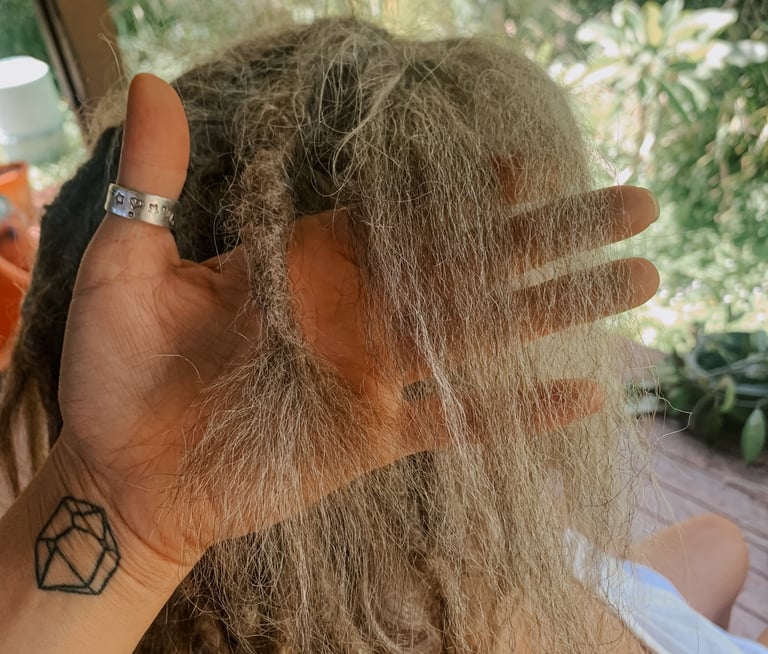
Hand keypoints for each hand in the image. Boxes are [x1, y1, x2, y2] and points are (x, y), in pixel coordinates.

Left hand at [53, 74, 658, 568]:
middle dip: (555, 234)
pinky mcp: (374, 437)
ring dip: (562, 308)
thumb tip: (150, 82)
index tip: (538, 161)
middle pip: (472, 263)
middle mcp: (357, 309)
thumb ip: (153, 183)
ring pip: (484, 334)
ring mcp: (373, 375)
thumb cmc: (118, 371)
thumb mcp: (125, 267)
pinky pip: (457, 420)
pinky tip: (584, 392)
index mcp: (309, 258)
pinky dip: (516, 411)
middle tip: (636, 206)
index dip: (472, 185)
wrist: (126, 474)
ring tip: (639, 281)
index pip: (406, 208)